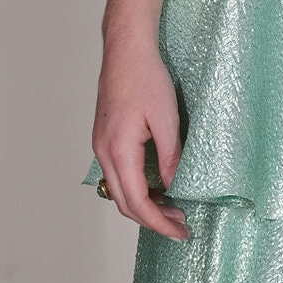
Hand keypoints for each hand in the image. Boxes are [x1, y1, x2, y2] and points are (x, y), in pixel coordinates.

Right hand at [93, 37, 188, 239]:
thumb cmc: (146, 78)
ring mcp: (101, 146)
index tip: (180, 232)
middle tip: (181, 226)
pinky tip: (157, 187)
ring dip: (144, 205)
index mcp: (118, 150)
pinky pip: (118, 175)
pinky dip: (136, 189)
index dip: (159, 222)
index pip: (137, 201)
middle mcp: (103, 152)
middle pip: (124, 202)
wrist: (126, 50)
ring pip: (118, 190)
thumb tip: (174, 188)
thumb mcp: (167, 119)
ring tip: (173, 209)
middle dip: (153, 220)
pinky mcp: (105, 139)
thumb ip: (170, 157)